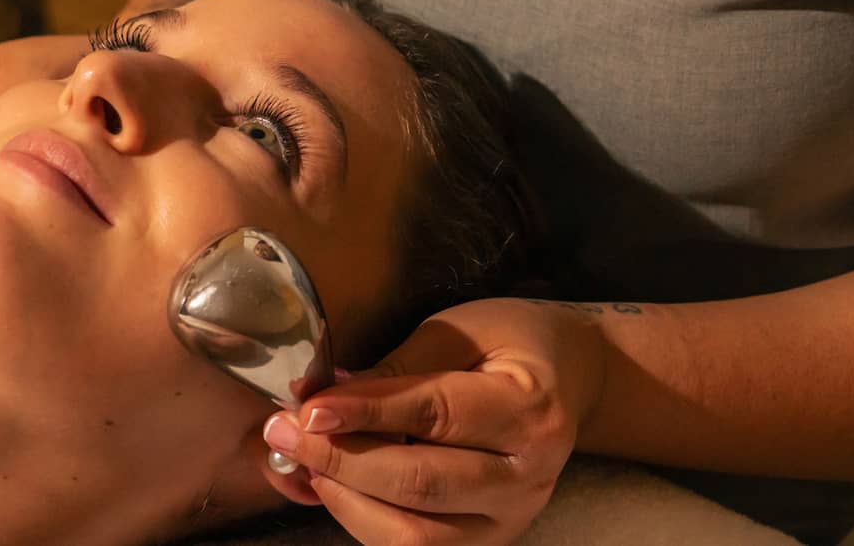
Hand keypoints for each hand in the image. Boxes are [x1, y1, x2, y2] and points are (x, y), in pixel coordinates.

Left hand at [259, 299, 607, 545]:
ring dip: (346, 500)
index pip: (435, 415)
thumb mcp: (461, 330)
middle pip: (421, 484)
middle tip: (283, 431)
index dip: (367, 412)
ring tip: (299, 461)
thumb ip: (398, 367)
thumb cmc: (511, 340)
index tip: (309, 406)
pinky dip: (365, 521)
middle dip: (341, 459)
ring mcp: (510, 519)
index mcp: (529, 408)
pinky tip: (328, 486)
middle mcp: (525, 477)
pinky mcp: (488, 540)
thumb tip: (327, 396)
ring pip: (416, 535)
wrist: (570, 377)